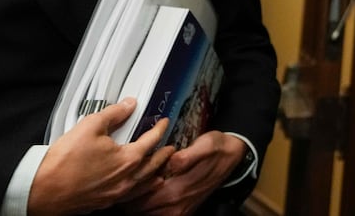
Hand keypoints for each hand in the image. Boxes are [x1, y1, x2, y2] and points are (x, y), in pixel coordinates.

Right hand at [27, 99, 172, 215]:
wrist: (41, 191)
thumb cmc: (64, 162)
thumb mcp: (90, 127)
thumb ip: (113, 114)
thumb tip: (129, 105)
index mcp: (128, 160)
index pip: (151, 140)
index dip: (159, 129)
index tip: (164, 123)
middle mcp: (126, 179)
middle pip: (153, 165)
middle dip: (163, 154)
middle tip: (170, 147)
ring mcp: (116, 194)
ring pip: (144, 184)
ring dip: (155, 174)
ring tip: (161, 169)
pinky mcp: (104, 203)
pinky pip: (131, 195)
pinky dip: (140, 189)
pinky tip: (137, 187)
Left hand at [120, 131, 245, 215]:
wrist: (233, 156)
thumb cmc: (216, 148)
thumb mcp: (205, 145)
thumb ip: (187, 156)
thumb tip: (170, 162)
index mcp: (177, 191)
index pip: (139, 202)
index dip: (127, 192)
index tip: (121, 179)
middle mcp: (176, 206)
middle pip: (138, 211)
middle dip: (128, 198)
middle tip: (123, 180)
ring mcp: (180, 210)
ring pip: (145, 214)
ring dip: (136, 204)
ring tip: (131, 187)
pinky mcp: (183, 210)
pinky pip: (157, 214)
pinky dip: (147, 207)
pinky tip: (146, 192)